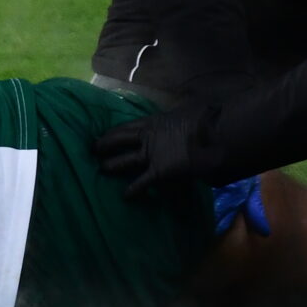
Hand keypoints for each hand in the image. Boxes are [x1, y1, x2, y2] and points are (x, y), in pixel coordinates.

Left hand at [93, 105, 220, 200]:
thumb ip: (181, 113)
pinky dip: (133, 190)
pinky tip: (126, 196)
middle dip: (105, 144)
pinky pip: (142, 182)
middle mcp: (148, 136)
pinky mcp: (159, 171)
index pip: (127, 126)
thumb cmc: (204, 120)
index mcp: (154, 121)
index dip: (113, 131)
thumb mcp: (188, 110)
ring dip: (112, 165)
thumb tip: (189, 110)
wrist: (214, 135)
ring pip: (125, 160)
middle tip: (93, 149)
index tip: (101, 134)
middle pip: (119, 139)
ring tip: (102, 169)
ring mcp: (151, 154)